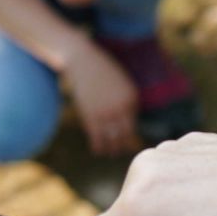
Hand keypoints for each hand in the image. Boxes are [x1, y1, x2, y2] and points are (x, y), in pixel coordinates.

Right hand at [61, 42, 138, 156]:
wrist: (83, 61)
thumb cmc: (102, 71)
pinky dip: (98, 146)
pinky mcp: (90, 116)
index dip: (130, 136)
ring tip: (110, 154)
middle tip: (121, 153)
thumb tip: (126, 123)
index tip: (128, 144)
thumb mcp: (121, 84)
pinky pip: (96, 137)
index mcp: (131, 99)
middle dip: (123, 146)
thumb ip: (125, 102)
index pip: (133, 123)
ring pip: (112, 139)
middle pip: (125, 135)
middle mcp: (121, 107)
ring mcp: (106, 113)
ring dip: (111, 150)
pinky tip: (97, 150)